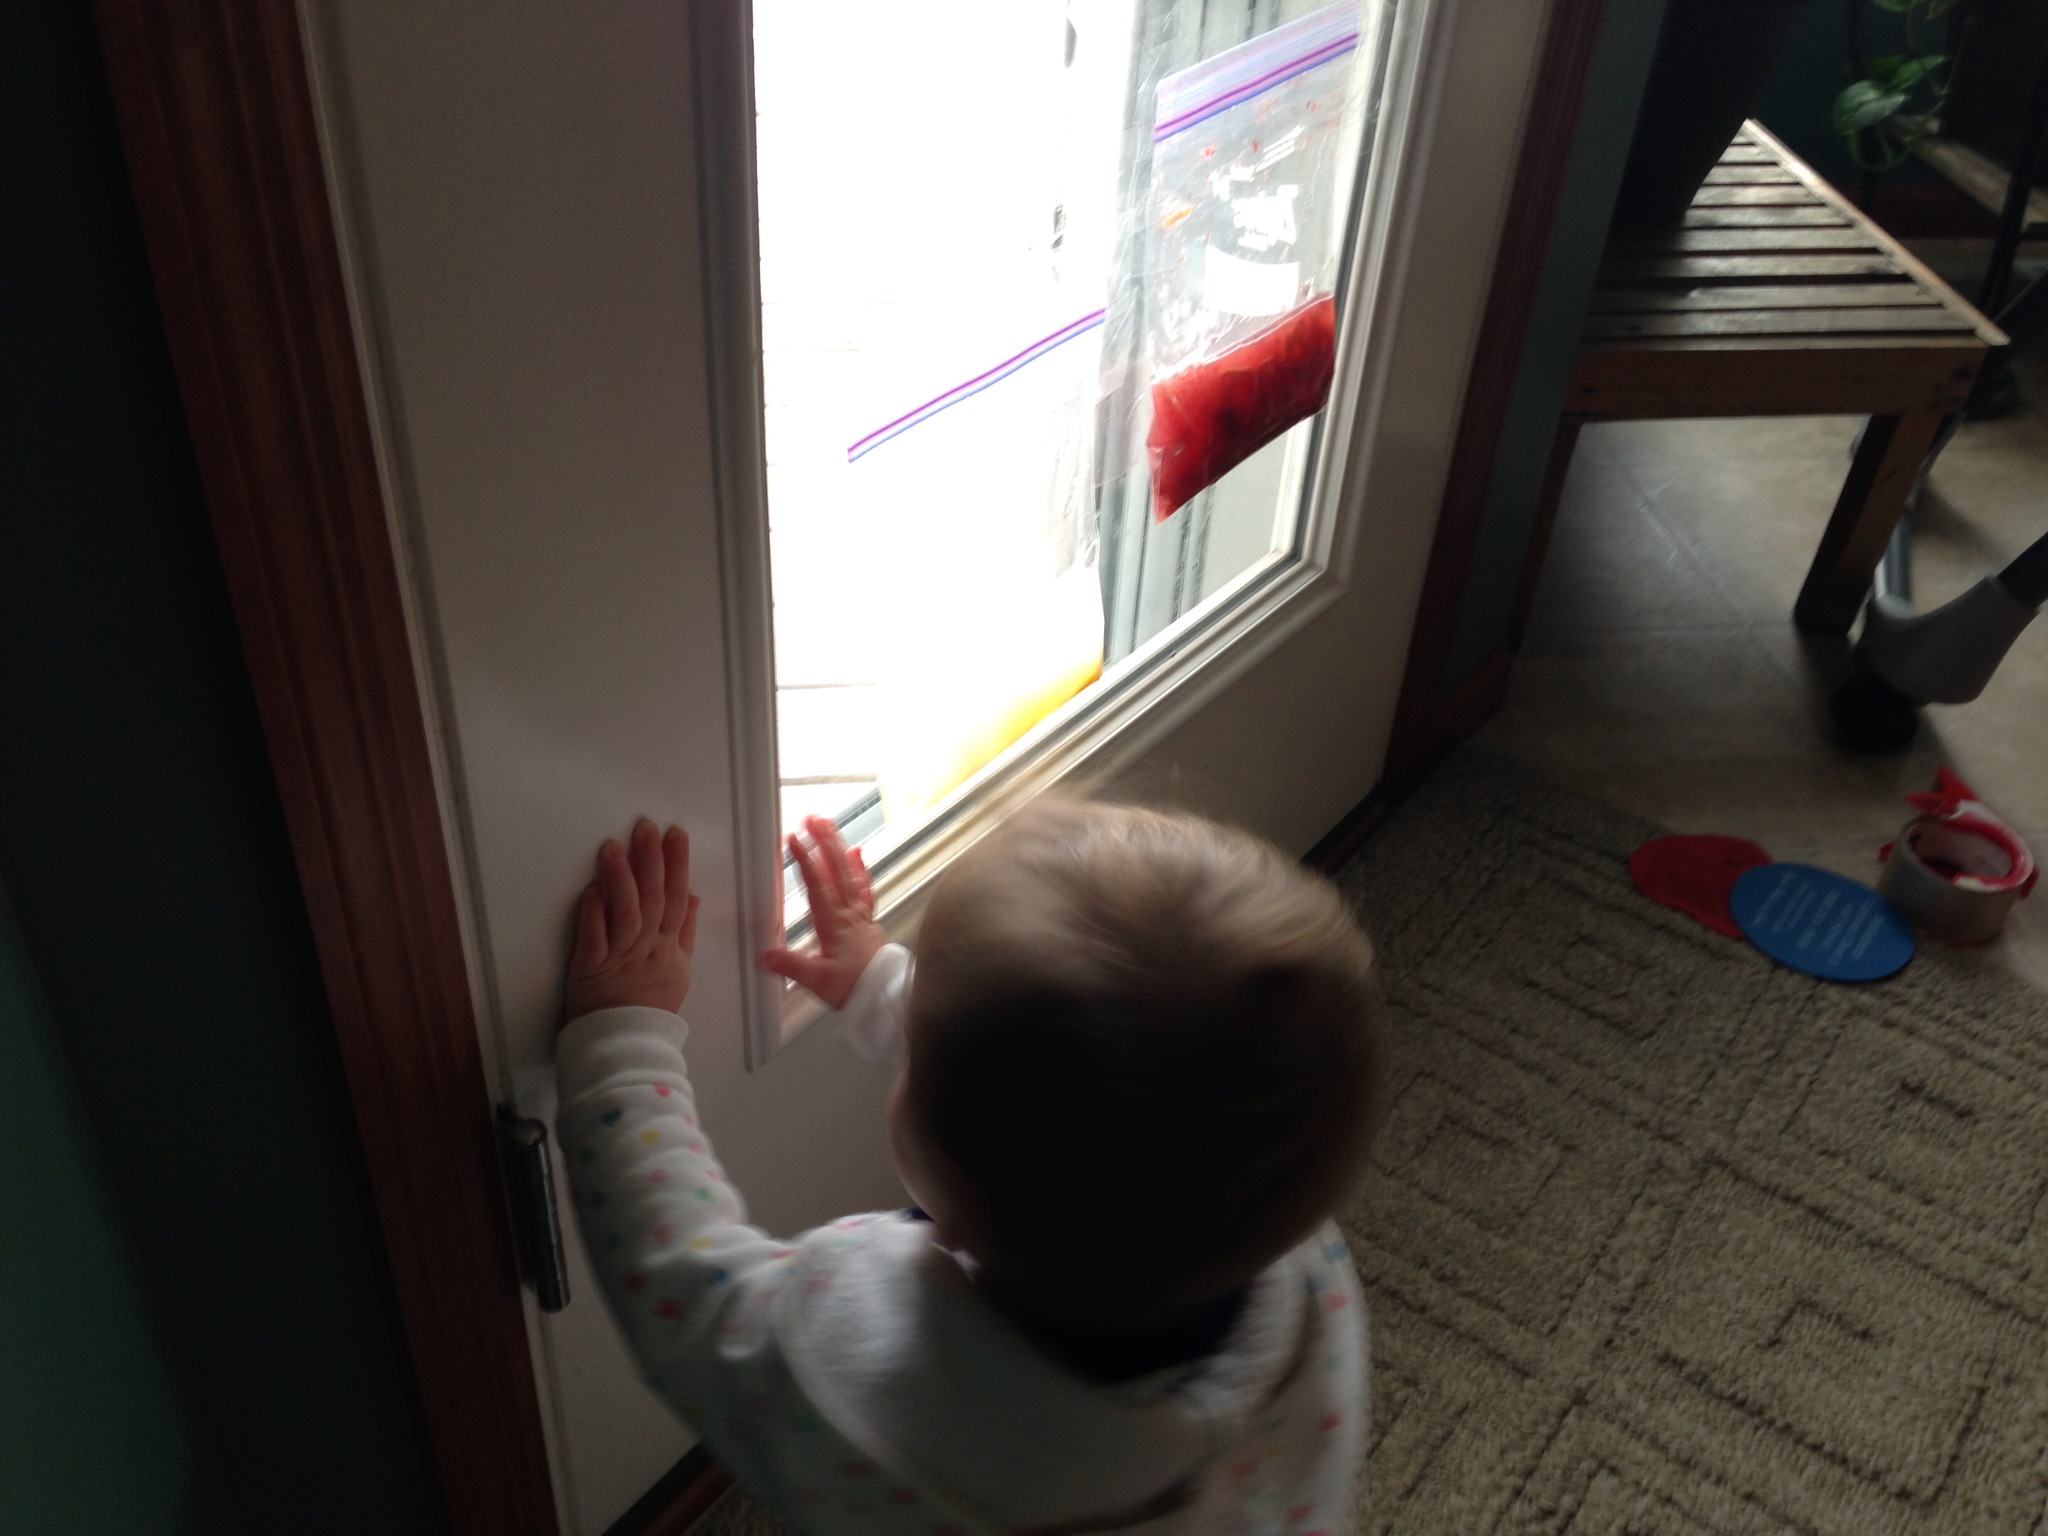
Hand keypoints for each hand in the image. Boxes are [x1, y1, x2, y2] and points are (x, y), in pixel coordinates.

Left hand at [566, 818, 700, 1019]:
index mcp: (668, 947)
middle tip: (646, 827)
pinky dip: (593, 916)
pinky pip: (594, 941)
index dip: (677, 866)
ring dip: (620, 880)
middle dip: (652, 860)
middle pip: (654, 899)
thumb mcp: (678, 970)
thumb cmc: (649, 1008)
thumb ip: (685, 931)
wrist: (626, 1045)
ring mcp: (620, 959)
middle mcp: (648, 949)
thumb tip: (693, 897)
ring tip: (613, 848)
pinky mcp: (592, 971)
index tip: (676, 835)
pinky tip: (592, 890)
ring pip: (626, 914)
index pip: (677, 899)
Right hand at [760, 815, 884, 1009]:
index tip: (794, 839)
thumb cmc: (856, 988)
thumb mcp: (818, 980)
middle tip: (813, 818)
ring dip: (839, 849)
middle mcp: (849, 914)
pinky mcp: (868, 922)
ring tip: (831, 828)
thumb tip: (765, 954)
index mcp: (834, 924)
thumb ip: (791, 965)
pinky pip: (864, 888)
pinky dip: (861, 869)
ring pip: (851, 874)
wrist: (887, 997)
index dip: (805, 861)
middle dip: (824, 841)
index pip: (818, 885)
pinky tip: (859, 856)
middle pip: (837, 870)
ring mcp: (861, 916)